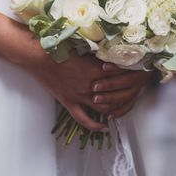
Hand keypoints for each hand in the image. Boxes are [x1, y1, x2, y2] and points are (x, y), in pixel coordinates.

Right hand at [5, 22, 144, 129]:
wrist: (39, 56)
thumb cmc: (59, 47)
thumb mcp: (83, 48)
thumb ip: (98, 53)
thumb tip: (110, 51)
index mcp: (96, 70)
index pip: (120, 77)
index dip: (130, 76)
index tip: (137, 75)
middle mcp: (91, 86)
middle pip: (115, 95)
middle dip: (126, 95)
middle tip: (133, 93)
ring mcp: (80, 96)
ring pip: (104, 109)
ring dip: (114, 110)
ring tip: (121, 110)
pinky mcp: (69, 103)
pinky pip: (84, 119)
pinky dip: (95, 125)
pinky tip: (103, 128)